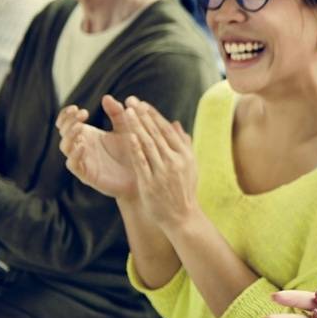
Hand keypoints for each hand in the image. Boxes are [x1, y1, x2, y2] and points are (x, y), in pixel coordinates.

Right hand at [56, 95, 137, 198]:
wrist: (144, 174)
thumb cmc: (134, 151)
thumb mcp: (127, 128)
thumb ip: (117, 113)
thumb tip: (106, 97)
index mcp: (89, 135)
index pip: (68, 122)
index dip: (67, 114)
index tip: (78, 108)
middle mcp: (83, 147)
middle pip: (64, 132)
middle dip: (68, 121)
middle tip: (81, 114)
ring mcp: (84, 161)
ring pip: (66, 147)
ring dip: (70, 135)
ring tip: (80, 127)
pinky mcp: (88, 175)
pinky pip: (74, 165)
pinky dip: (75, 155)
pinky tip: (82, 145)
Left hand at [124, 97, 199, 230]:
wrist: (182, 216)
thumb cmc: (184, 190)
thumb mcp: (189, 166)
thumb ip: (183, 144)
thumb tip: (176, 124)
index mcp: (185, 154)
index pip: (167, 130)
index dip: (153, 115)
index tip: (141, 103)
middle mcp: (175, 161)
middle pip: (156, 133)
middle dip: (143, 116)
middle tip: (131, 101)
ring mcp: (163, 172)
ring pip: (148, 144)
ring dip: (137, 127)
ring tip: (127, 112)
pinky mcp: (151, 182)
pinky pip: (142, 162)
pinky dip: (136, 148)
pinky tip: (128, 136)